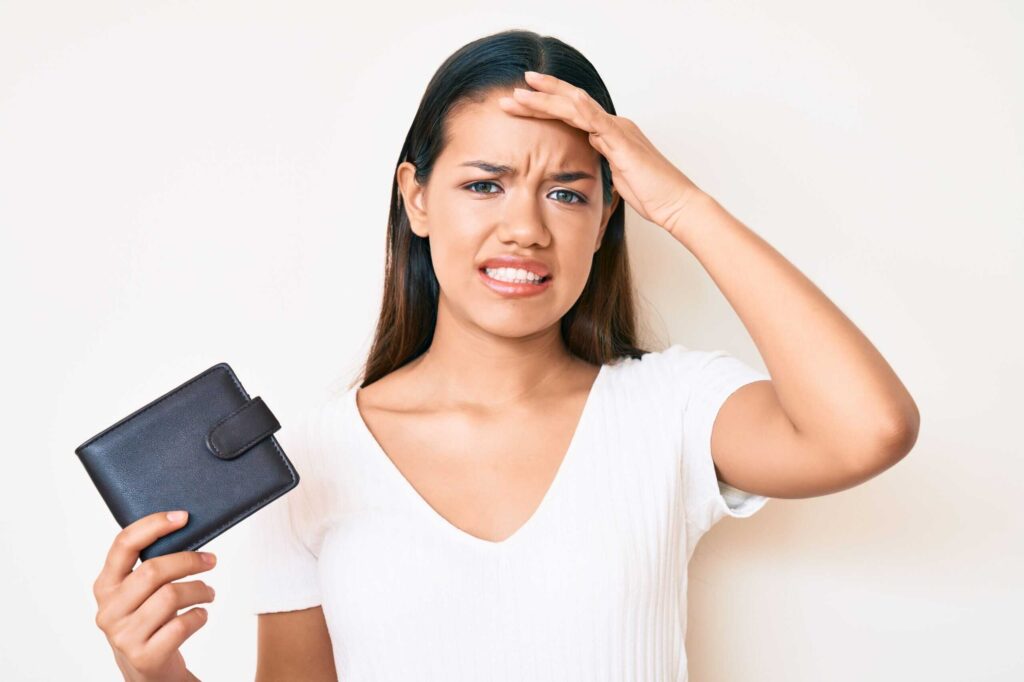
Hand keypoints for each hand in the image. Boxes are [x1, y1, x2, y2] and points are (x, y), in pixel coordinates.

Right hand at [92, 510, 214, 681]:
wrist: (147, 669)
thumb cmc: (149, 620)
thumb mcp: (140, 592)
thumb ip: (150, 566)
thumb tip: (184, 527)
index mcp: (105, 586)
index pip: (123, 544)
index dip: (154, 525)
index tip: (183, 517)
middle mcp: (108, 610)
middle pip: (153, 569)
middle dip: (189, 560)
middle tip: (211, 560)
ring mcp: (124, 635)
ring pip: (171, 595)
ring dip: (200, 590)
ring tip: (208, 592)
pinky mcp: (144, 656)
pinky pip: (182, 624)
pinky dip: (200, 615)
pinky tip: (200, 615)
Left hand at [498, 70, 705, 231]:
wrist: (675, 204)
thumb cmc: (651, 195)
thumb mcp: (616, 177)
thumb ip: (601, 162)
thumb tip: (586, 153)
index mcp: (609, 133)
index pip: (571, 115)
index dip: (545, 107)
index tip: (521, 105)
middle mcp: (613, 125)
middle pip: (569, 104)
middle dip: (538, 97)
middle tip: (512, 93)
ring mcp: (618, 129)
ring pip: (576, 106)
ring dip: (546, 100)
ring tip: (520, 94)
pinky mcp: (623, 141)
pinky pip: (596, 119)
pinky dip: (576, 107)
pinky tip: (558, 100)